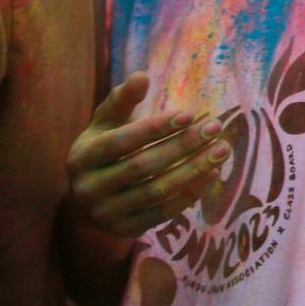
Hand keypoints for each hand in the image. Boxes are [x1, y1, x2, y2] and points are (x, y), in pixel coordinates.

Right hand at [68, 72, 227, 237]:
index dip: (155, 128)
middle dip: (182, 146)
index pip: (121, 141)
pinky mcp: (124, 230)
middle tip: (215, 128)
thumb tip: (142, 76)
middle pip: (142, 166)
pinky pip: (163, 213)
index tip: (190, 114)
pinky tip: (212, 174)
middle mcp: (88, 188)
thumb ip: (122, 100)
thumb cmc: (104, 150)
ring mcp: (105, 213)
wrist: (86, 200)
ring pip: (156, 191)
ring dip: (194, 170)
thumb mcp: (104, 124)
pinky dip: (190, 194)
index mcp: (82, 156)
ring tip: (222, 150)